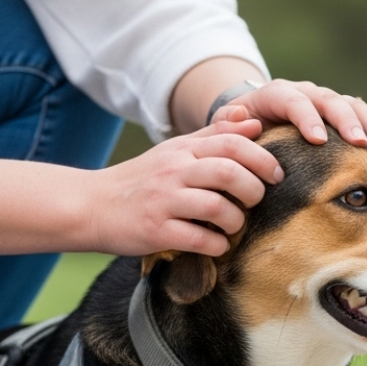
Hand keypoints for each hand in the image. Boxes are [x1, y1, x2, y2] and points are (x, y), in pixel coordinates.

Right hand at [82, 111, 281, 256]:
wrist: (91, 205)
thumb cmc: (144, 180)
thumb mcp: (176, 150)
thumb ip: (216, 135)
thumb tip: (254, 121)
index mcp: (182, 150)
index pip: (232, 143)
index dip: (262, 159)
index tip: (275, 175)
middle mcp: (173, 171)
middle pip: (230, 173)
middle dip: (254, 190)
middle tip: (255, 201)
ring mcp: (163, 201)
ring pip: (217, 207)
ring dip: (236, 220)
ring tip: (232, 224)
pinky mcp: (155, 230)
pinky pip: (199, 238)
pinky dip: (217, 244)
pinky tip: (217, 243)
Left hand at [215, 79, 366, 149]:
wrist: (254, 121)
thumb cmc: (240, 132)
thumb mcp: (227, 126)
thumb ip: (229, 123)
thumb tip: (243, 118)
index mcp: (276, 95)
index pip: (294, 101)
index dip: (307, 118)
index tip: (318, 140)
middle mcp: (306, 93)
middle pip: (330, 100)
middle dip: (346, 121)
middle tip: (360, 143)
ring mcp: (326, 102)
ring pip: (353, 106)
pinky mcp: (341, 115)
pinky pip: (363, 117)